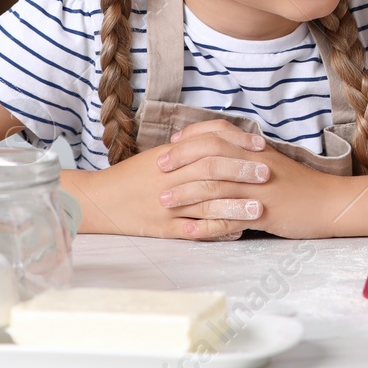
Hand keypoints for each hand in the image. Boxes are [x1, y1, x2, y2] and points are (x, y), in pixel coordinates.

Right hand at [66, 131, 269, 239]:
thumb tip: (226, 137)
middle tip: (267, 174)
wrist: (99, 201)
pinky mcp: (163, 229)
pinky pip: (194, 231)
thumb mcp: (161, 154)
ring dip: (236, 206)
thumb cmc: (134, 175)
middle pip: (211, 172)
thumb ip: (191, 146)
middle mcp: (170, 180)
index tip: (260, 146)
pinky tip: (237, 230)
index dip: (237, 144)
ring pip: (206, 205)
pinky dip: (217, 230)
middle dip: (242, 172)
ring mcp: (167, 207)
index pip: (209, 145)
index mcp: (171, 157)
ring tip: (260, 208)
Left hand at [162, 121, 351, 238]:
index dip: (193, 136)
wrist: (332, 202)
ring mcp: (258, 189)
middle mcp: (255, 165)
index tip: (173, 143)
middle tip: (158, 168)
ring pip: (214, 186)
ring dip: (185, 192)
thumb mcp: (274, 163)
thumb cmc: (302, 185)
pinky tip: (187, 231)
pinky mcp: (263, 213)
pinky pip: (227, 218)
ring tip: (164, 200)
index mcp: (257, 151)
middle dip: (180, 160)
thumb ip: (248, 158)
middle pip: (210, 155)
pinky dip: (204, 225)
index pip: (219, 133)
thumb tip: (222, 156)